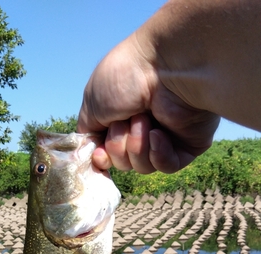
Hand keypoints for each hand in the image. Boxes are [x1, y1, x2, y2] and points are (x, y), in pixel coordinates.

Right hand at [77, 34, 219, 173]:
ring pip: (143, 166)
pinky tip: (158, 134)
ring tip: (143, 120)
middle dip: (119, 146)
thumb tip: (92, 153)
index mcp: (120, 118)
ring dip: (137, 146)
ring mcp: (166, 137)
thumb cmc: (124, 78)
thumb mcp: (91, 104)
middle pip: (123, 163)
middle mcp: (142, 129)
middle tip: (125, 120)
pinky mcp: (188, 144)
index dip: (103, 158)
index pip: (108, 154)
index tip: (100, 154)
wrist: (164, 66)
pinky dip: (158, 154)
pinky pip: (167, 166)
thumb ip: (88, 133)